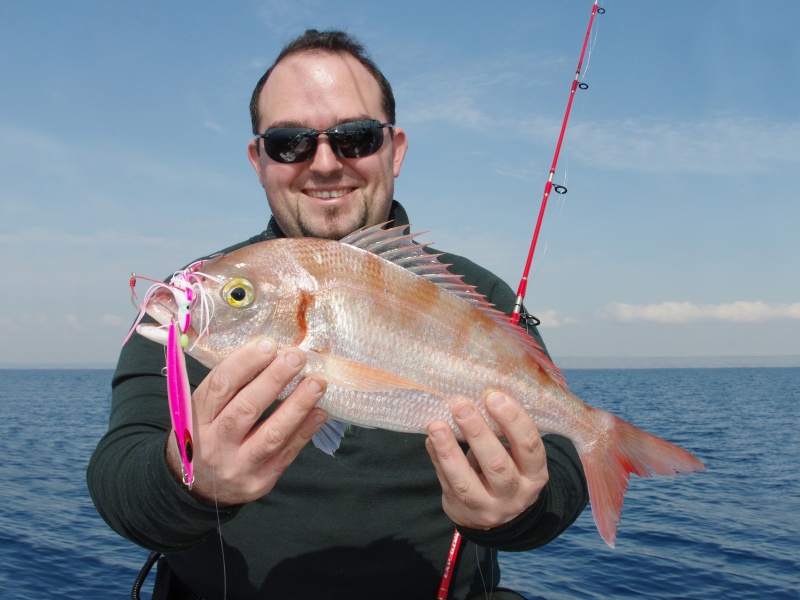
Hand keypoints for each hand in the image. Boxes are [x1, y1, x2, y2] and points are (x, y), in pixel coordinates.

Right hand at [166, 338, 327, 504]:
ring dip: (298, 406)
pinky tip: (320, 411)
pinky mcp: (259, 482)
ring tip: (317, 383)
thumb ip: (228, 386)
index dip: (245, 363)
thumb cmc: (207, 436)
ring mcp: (237, 466)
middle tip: (298, 357)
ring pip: (271, 434)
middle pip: (246, 408)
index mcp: (195, 419)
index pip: (220, 386)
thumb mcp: (202, 411)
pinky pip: (286, 454)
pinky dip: (305, 431)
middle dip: (275, 379)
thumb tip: (270, 352)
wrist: (199, 488)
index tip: (269, 344)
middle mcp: (214, 444)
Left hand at [425, 392, 548, 529]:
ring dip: (449, 451)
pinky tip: (431, 439)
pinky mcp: (462, 512)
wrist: (499, 516)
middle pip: (497, 465)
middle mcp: (515, 494)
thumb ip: (501, 433)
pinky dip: (438, 459)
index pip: (529, 445)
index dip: (513, 420)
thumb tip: (474, 397)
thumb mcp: (517, 456)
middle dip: (477, 433)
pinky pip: (447, 484)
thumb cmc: (508, 469)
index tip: (493, 396)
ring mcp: (488, 507)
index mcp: (535, 473)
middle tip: (461, 406)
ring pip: (466, 482)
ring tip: (436, 426)